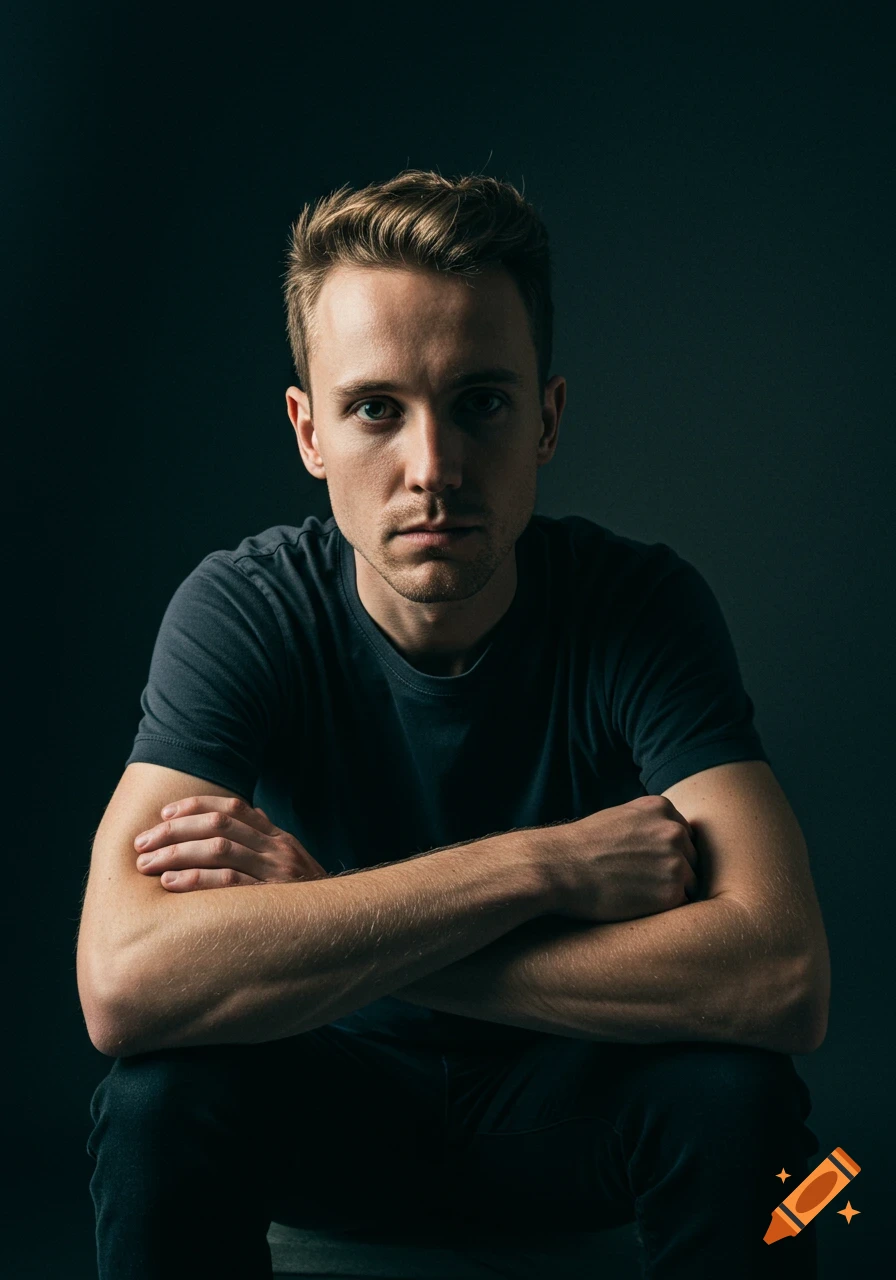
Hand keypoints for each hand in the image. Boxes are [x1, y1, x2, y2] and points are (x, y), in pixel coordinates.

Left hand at [133, 795, 327, 891]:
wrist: (343, 927)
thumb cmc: (305, 900)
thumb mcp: (290, 865)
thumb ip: (264, 844)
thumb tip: (238, 821)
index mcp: (278, 837)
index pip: (233, 808)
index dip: (195, 806)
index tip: (164, 813)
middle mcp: (277, 849)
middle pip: (218, 825)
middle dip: (174, 831)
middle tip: (142, 843)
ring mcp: (275, 873)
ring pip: (218, 850)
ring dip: (176, 854)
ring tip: (146, 865)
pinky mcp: (270, 900)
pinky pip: (228, 884)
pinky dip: (195, 881)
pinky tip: (170, 885)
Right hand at [545, 794, 699, 921]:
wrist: (558, 867)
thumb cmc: (582, 846)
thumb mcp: (620, 817)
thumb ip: (649, 823)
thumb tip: (673, 840)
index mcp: (662, 807)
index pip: (684, 835)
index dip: (667, 853)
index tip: (646, 863)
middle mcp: (674, 831)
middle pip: (692, 858)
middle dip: (674, 871)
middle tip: (641, 882)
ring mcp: (676, 862)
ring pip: (691, 883)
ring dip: (672, 891)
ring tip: (638, 894)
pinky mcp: (672, 893)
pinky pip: (683, 905)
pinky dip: (664, 909)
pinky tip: (638, 905)